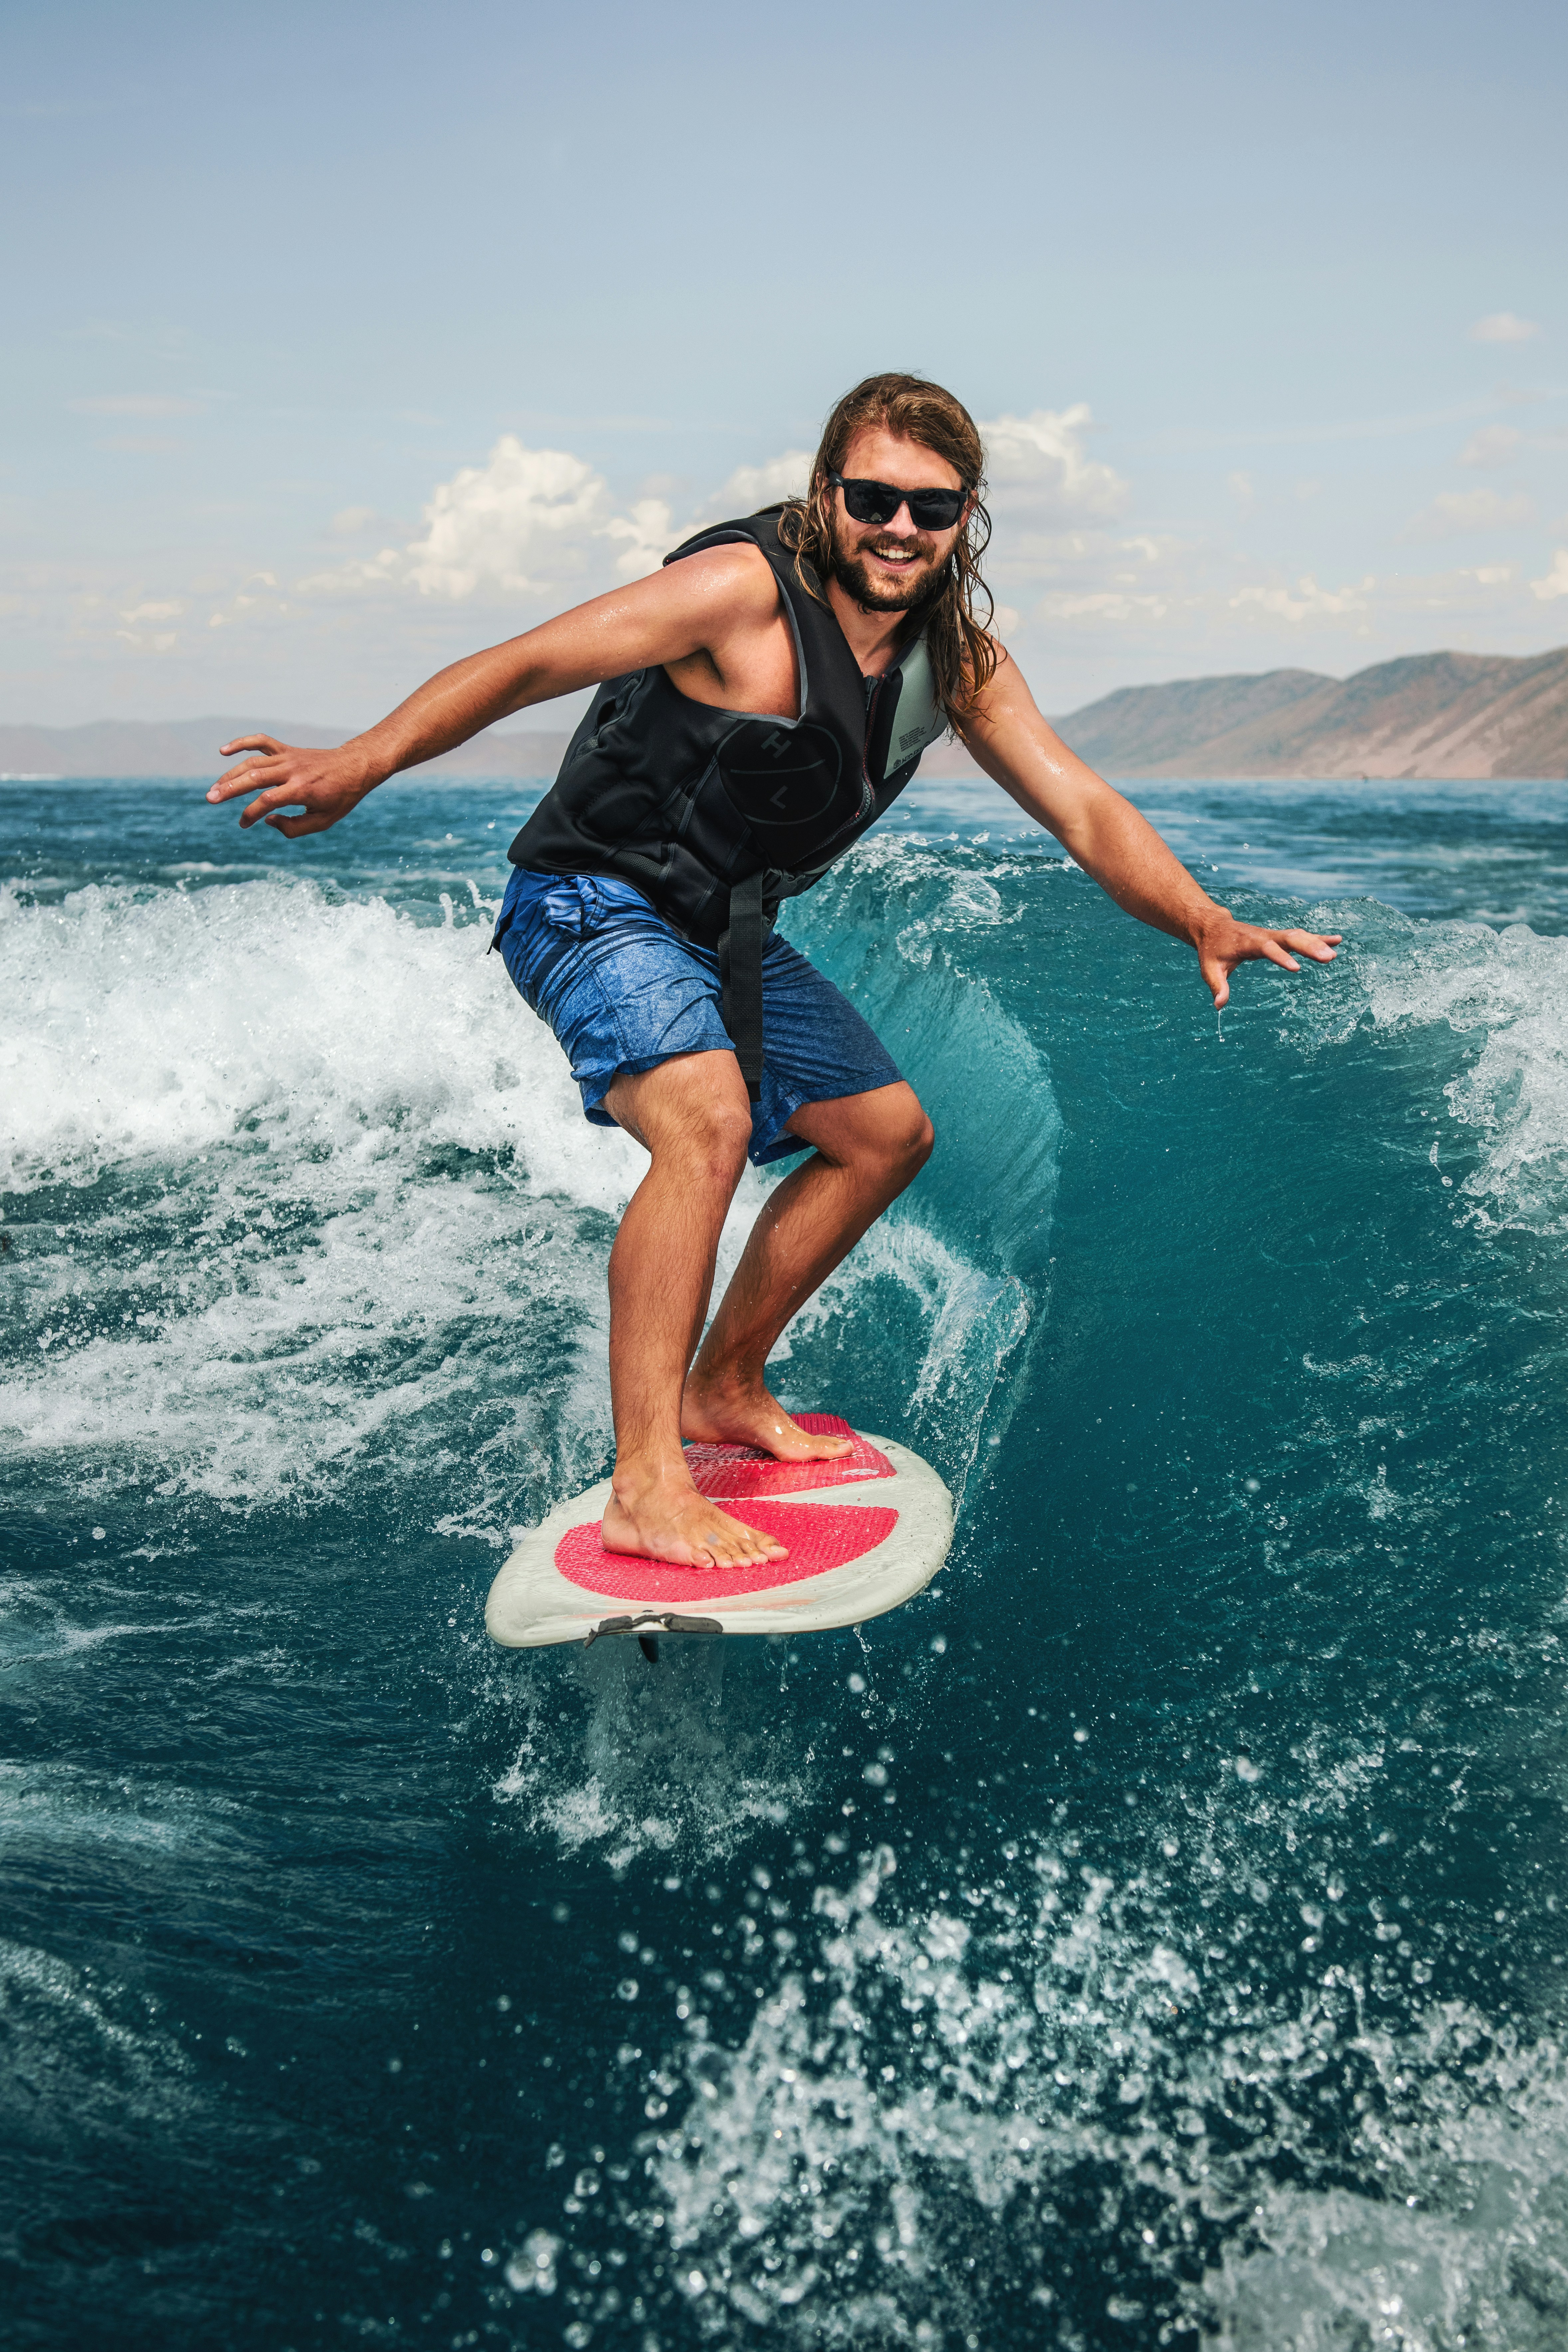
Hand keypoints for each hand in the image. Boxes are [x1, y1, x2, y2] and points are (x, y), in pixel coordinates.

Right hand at [205, 735, 380, 835]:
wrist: (355, 767)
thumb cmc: (340, 797)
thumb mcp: (323, 821)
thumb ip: (294, 827)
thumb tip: (268, 821)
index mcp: (301, 790)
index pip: (267, 800)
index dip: (251, 813)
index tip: (244, 824)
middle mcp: (292, 771)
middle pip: (253, 778)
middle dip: (229, 788)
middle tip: (210, 798)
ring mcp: (288, 757)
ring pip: (252, 762)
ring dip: (230, 774)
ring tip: (214, 788)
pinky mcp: (287, 750)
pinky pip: (261, 742)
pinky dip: (242, 743)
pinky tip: (223, 751)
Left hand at [1194, 911, 1340, 1008]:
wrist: (1213, 927)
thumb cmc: (1212, 950)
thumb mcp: (1209, 969)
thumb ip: (1217, 986)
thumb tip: (1219, 1006)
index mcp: (1247, 943)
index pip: (1267, 949)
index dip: (1281, 957)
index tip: (1297, 969)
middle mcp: (1264, 936)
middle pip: (1289, 938)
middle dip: (1309, 947)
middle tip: (1328, 958)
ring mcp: (1273, 935)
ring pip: (1298, 936)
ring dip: (1317, 943)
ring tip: (1334, 954)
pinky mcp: (1278, 937)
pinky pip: (1301, 936)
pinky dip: (1318, 937)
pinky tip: (1337, 940)